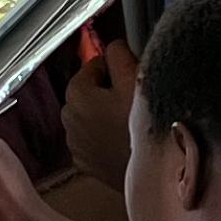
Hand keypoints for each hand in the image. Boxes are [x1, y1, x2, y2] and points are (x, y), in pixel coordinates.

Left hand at [64, 40, 137, 190]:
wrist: (153, 175)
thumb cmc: (144, 126)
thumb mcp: (135, 79)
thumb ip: (119, 54)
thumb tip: (113, 46)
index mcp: (76, 94)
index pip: (94, 66)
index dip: (116, 68)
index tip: (133, 77)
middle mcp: (67, 119)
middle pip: (91, 91)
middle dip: (110, 91)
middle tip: (136, 100)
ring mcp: (75, 144)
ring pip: (92, 116)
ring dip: (108, 114)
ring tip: (133, 121)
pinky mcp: (86, 163)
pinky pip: (95, 139)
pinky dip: (106, 136)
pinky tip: (126, 140)